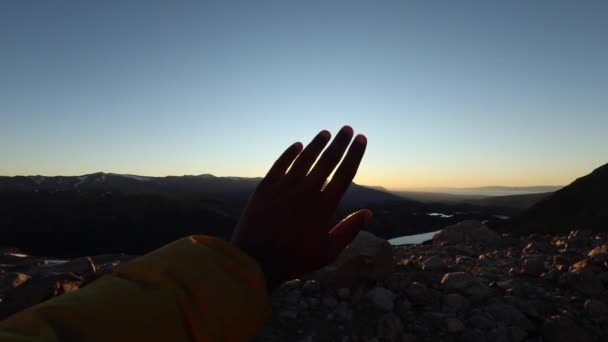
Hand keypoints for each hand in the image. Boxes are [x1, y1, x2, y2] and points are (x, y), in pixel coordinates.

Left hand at [231, 126, 371, 290]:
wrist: (255, 261)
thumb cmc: (295, 259)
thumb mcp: (328, 250)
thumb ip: (349, 230)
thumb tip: (369, 213)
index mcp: (324, 206)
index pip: (345, 173)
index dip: (355, 154)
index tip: (362, 139)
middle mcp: (306, 191)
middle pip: (327, 160)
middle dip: (340, 142)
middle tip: (348, 128)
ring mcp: (284, 187)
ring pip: (304, 158)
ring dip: (317, 143)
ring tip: (326, 133)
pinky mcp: (265, 188)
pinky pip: (280, 164)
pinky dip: (290, 153)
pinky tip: (297, 145)